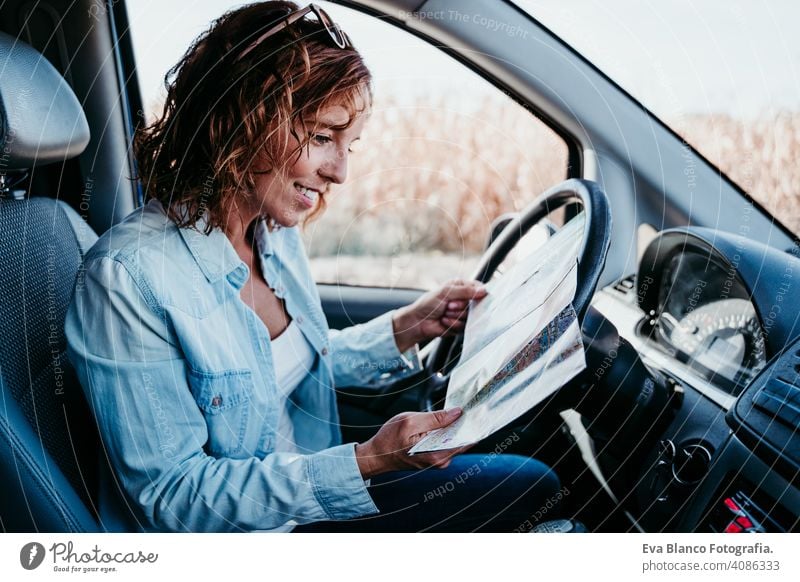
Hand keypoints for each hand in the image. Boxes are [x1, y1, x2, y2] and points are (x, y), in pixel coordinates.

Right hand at [355, 408, 470, 477]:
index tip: (482, 411)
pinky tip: (448, 418)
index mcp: (438, 454)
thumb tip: (457, 413)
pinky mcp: (433, 455)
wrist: (376, 455)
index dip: (475, 425)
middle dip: (467, 423)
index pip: (466, 440)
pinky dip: (448, 430)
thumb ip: (435, 418)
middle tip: (474, 405)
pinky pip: (446, 441)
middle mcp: (441, 460)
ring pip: (455, 439)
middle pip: (462, 439)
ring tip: (461, 409)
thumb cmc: (389, 439)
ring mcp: (437, 459)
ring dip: (458, 425)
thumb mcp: (411, 422)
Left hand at [392, 279, 487, 351]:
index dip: (479, 293)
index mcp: (459, 287)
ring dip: (455, 315)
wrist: (418, 322)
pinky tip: (443, 321)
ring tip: (444, 313)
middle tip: (449, 305)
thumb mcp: (445, 293)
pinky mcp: (460, 325)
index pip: (478, 288)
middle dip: (460, 306)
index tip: (476, 296)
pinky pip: (463, 326)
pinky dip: (452, 323)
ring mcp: (461, 313)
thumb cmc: (428, 304)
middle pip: (476, 304)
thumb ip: (465, 291)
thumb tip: (483, 290)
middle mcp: (462, 299)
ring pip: (470, 316)